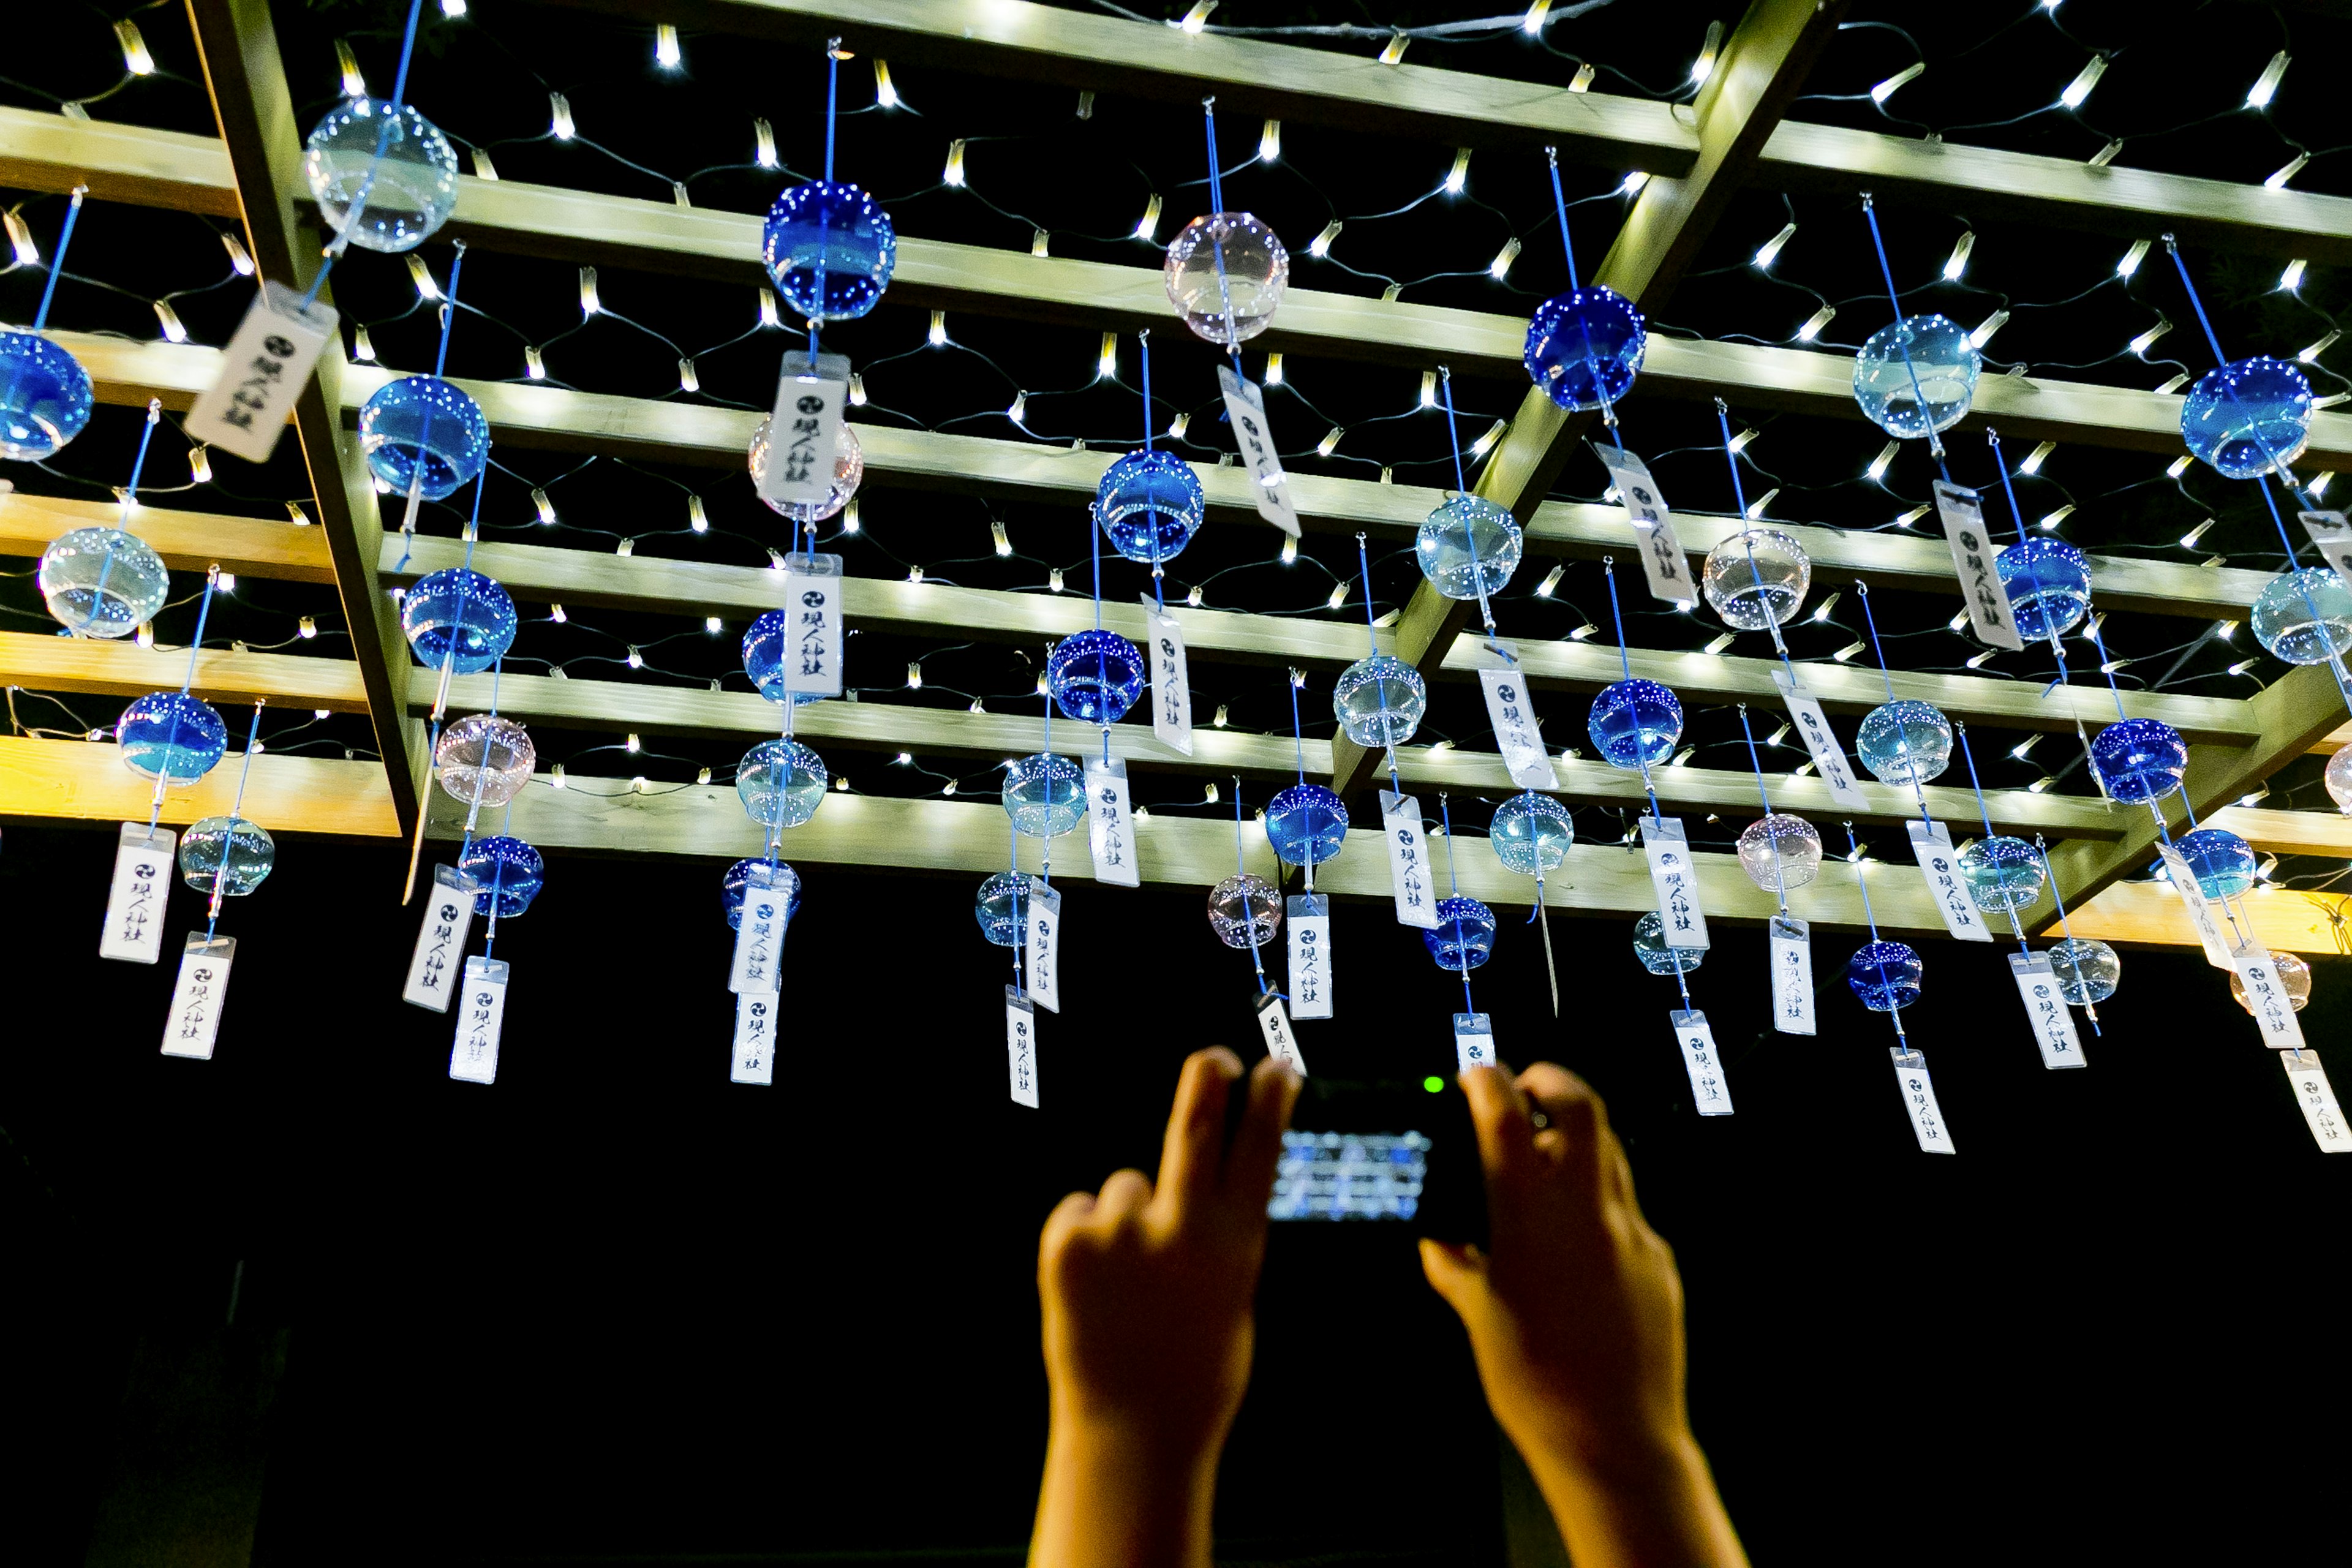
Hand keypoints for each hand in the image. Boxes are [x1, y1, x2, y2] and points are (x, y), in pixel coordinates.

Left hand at [1029, 1048, 1298, 1567]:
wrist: (1131, 1433)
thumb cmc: (1190, 1370)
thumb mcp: (1230, 1297)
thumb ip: (1218, 1237)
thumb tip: (1207, 1192)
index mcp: (1233, 1245)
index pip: (1259, 1153)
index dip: (1270, 1103)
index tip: (1277, 1066)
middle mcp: (1180, 1229)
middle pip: (1194, 1127)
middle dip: (1208, 1080)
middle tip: (1215, 1060)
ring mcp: (1120, 1232)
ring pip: (1123, 1188)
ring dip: (1124, 1219)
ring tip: (1125, 1285)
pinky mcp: (1067, 1242)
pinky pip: (1079, 1211)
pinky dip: (1085, 1239)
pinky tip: (1095, 1289)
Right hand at [1421, 1064, 1746, 1567]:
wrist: (1615, 1441)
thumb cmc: (1533, 1385)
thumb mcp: (1475, 1318)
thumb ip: (1454, 1263)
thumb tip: (1437, 1235)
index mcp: (1529, 1219)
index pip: (1506, 1115)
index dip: (1487, 1080)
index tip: (1475, 1074)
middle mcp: (1587, 1211)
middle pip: (1581, 1106)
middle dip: (1550, 1081)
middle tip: (1524, 1087)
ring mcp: (1632, 1232)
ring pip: (1611, 1152)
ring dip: (1577, 1138)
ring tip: (1545, 1158)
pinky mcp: (1659, 1260)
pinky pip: (1626, 1211)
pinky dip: (1597, 1203)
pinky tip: (1574, 1242)